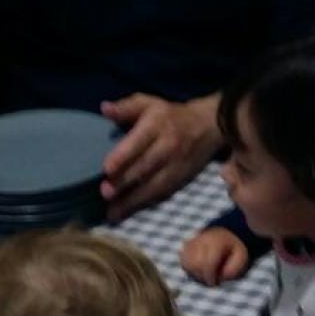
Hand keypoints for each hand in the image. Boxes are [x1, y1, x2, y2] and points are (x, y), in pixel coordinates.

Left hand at [99, 93, 220, 222]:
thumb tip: (104, 108)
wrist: (209, 126)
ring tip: (113, 212)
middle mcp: (168, 146)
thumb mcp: (150, 103)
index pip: (139, 141)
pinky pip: (162, 194)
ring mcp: (176, 165)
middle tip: (105, 193)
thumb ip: (126, 107)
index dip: (123, 155)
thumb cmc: (171, 115)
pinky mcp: (181, 179)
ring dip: (133, 200)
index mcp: (157, 124)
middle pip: (145, 166)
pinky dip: (144, 204)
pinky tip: (127, 212)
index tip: (107, 168)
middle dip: (125, 182)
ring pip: (154, 185)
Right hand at [180, 226, 249, 285]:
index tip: (215, 283)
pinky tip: (198, 270)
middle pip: (195, 263)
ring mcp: (193, 241)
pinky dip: (189, 268)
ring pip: (186, 262)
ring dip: (195, 273)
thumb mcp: (241, 258)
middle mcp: (203, 239)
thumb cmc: (235, 249)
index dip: (210, 276)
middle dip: (202, 276)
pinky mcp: (187, 245)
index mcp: (218, 242)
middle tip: (211, 280)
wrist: (228, 232)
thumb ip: (233, 270)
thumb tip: (220, 277)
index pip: (208, 262)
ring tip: (205, 275)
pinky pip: (183, 261)